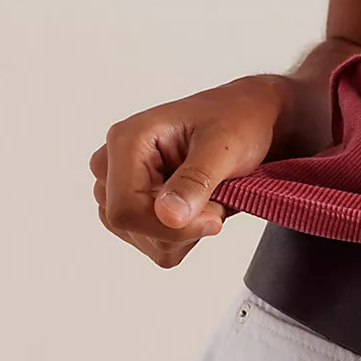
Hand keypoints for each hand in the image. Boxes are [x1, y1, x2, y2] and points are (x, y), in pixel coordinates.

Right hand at [89, 74, 288, 269]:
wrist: (246, 118)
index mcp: (127, 140)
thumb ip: (196, 180)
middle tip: (216, 196)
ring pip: (145, 240)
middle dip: (183, 226)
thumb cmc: (236, 119)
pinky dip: (184, 234)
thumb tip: (169, 215)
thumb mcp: (225, 144)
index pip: (125, 209)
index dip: (168, 227)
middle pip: (132, 227)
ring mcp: (120, 187)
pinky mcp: (134, 205)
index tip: (213, 219)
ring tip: (208, 196)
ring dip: (187, 231)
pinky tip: (198, 205)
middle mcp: (114, 163)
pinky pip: (154, 243)